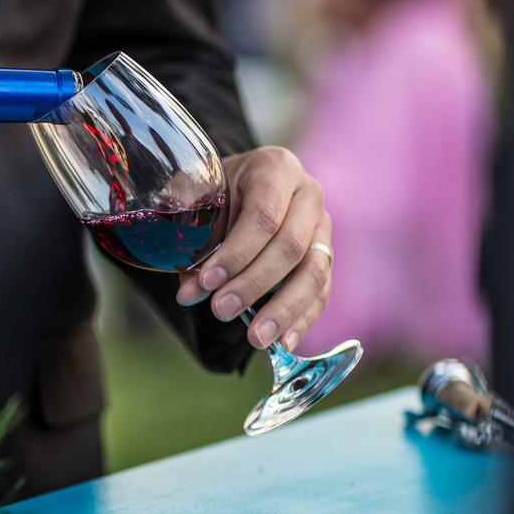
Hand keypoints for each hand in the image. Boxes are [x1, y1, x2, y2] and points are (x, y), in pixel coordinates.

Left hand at [175, 146, 331, 350]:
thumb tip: (188, 291)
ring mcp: (322, 227)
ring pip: (314, 273)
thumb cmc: (215, 194)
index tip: (207, 283)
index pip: (263, 216)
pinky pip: (321, 292)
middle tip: (220, 311)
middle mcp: (308, 194)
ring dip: (282, 310)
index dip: (236, 254)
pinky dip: (301, 320)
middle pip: (291, 246)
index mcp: (276, 168)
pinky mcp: (325, 257)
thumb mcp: (199, 201)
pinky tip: (282, 344)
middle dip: (253, 284)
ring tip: (255, 339)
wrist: (237, 188)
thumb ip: (192, 241)